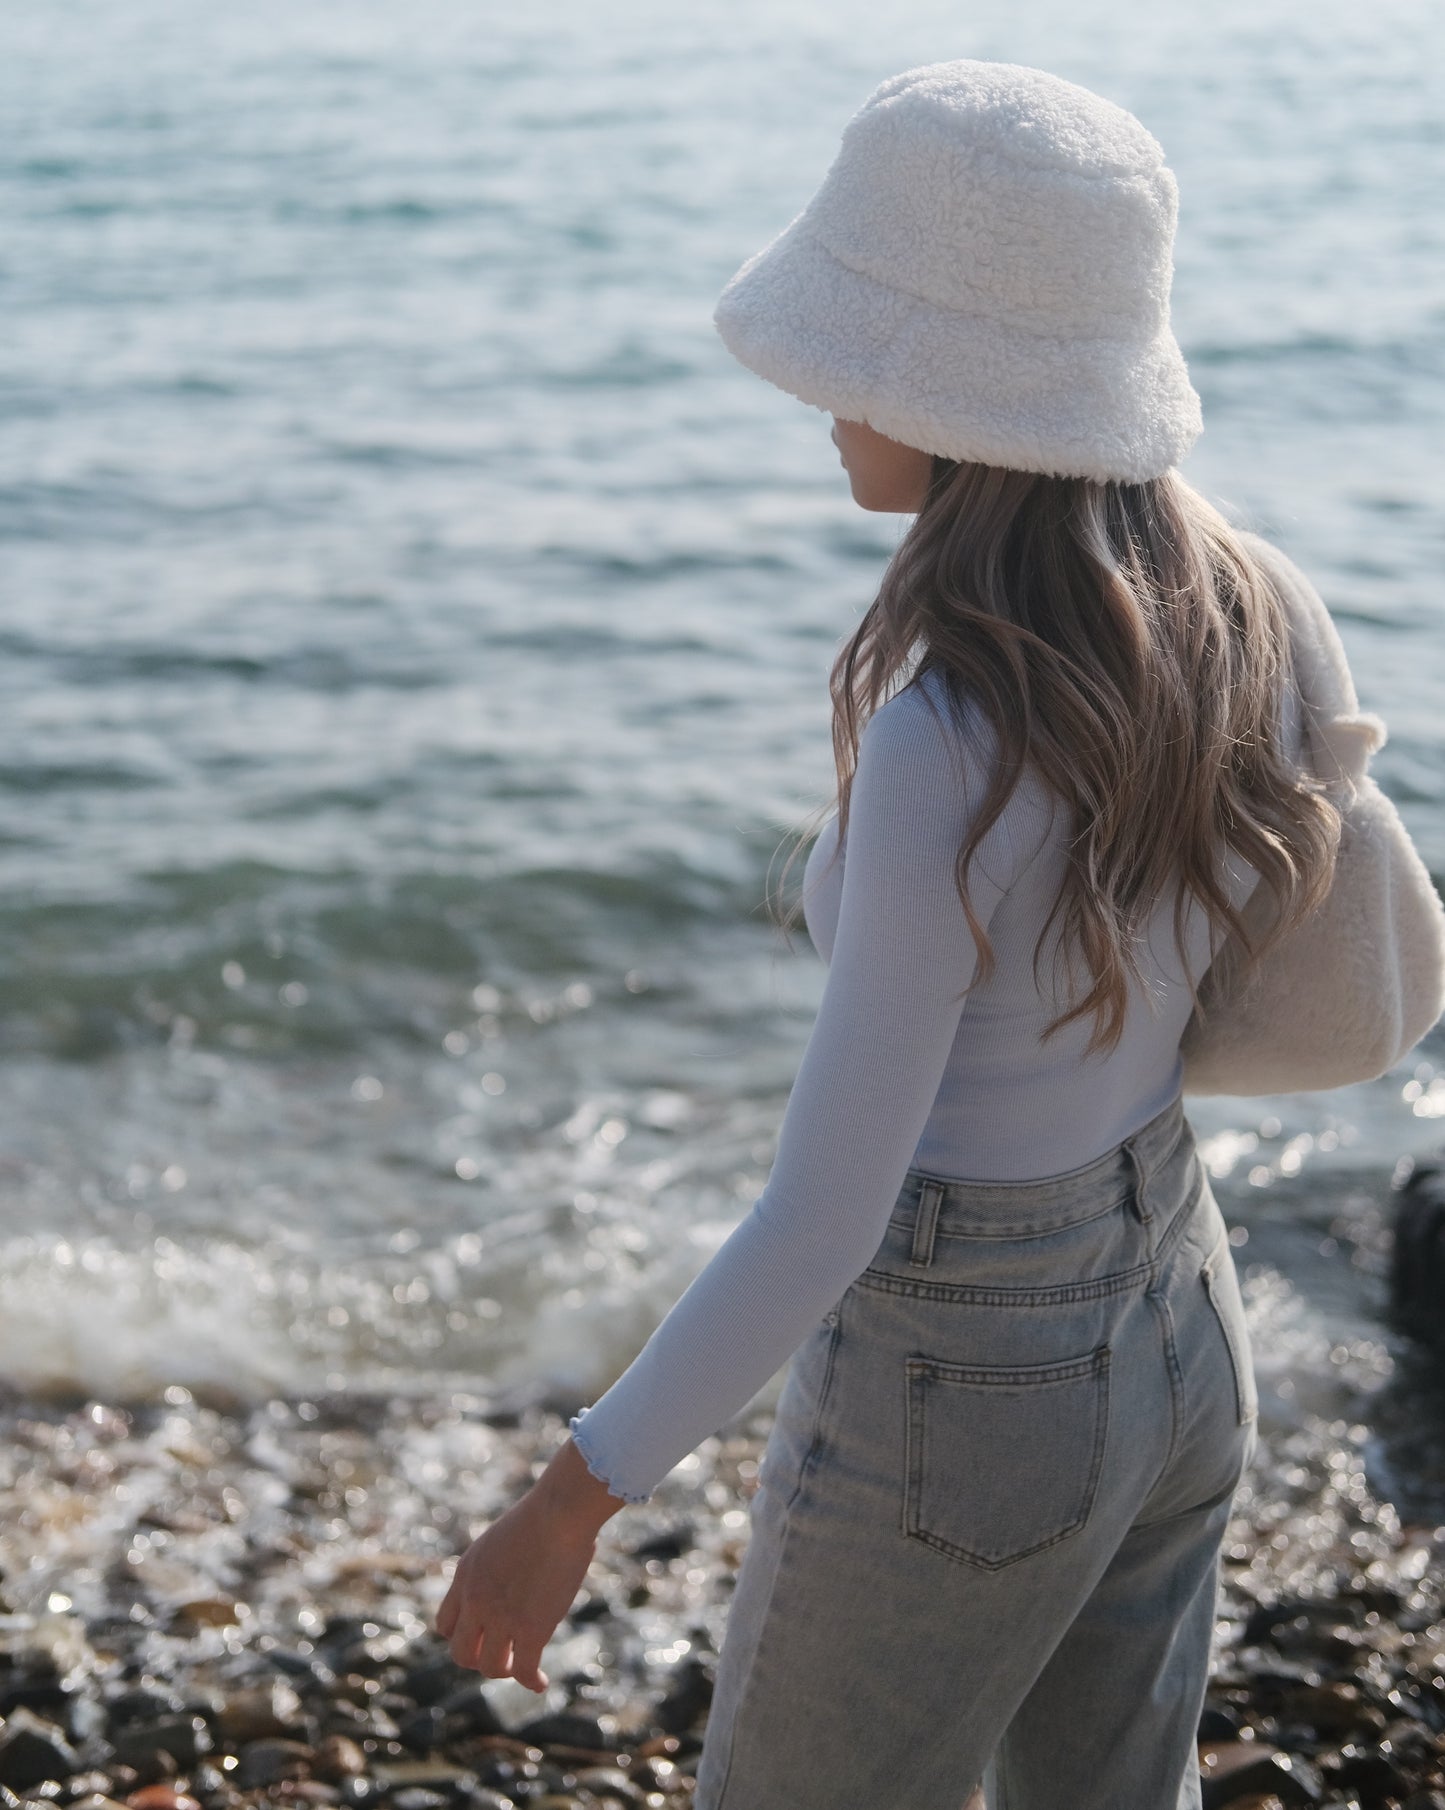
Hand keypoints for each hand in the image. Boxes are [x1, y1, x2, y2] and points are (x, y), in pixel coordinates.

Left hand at [435, 1488, 596, 1688]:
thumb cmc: (542, 1516)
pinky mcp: (531, 1629)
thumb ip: (499, 1566)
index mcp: (466, 1576)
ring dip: (506, 1669)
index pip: (446, 1625)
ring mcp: (501, 1618)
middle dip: (479, 1658)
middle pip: (461, 1653)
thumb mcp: (502, 1540)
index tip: (483, 1636)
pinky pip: (525, 1670)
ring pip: (492, 1666)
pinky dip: (532, 1681)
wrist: (557, 1513)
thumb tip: (519, 1570)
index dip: (463, 1636)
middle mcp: (476, 1600)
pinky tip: (541, 1683)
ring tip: (522, 1665)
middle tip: (503, 1654)